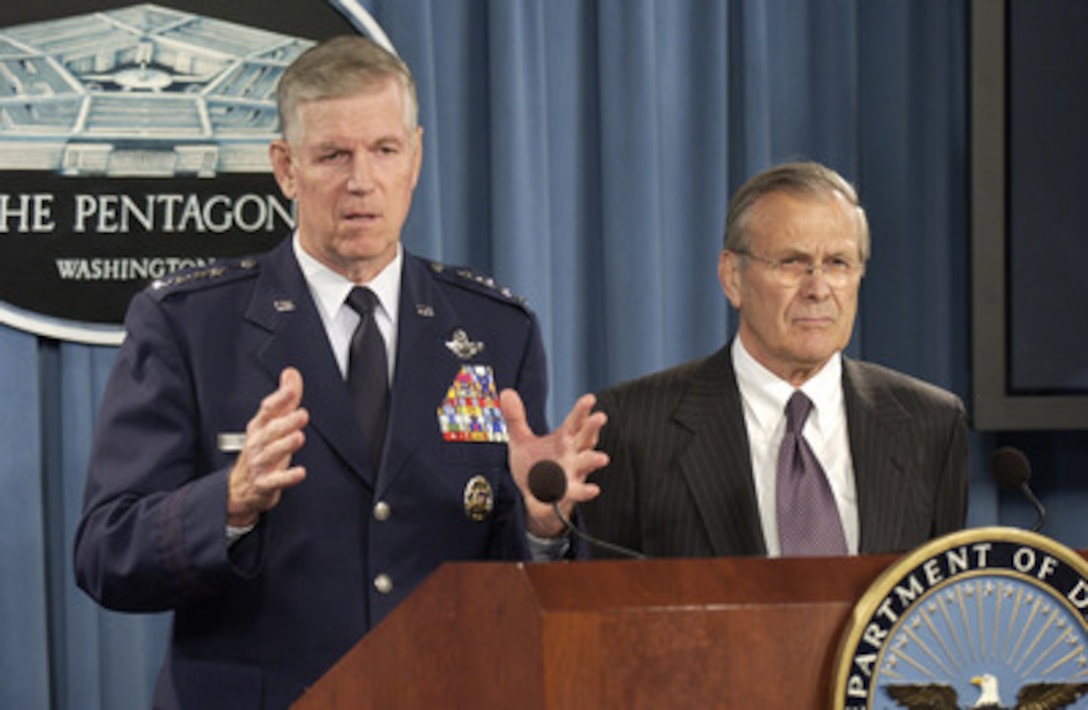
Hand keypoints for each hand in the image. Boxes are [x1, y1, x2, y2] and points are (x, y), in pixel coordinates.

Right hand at [226, 367, 309, 526]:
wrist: (240, 487)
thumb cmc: (261, 450)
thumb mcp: (271, 423)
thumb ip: (285, 399)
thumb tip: (291, 373)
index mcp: (259, 426)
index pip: (268, 410)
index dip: (279, 399)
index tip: (291, 389)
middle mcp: (257, 443)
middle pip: (271, 430)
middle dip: (286, 422)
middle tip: (302, 414)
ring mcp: (259, 463)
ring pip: (272, 453)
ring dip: (285, 445)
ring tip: (298, 437)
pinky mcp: (264, 483)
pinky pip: (275, 480)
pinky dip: (287, 477)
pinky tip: (300, 472)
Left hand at [500, 389, 607, 537]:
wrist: (532, 498)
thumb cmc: (533, 467)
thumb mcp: (521, 441)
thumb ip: (516, 418)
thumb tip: (506, 392)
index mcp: (563, 439)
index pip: (574, 421)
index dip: (581, 410)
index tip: (590, 399)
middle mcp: (572, 454)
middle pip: (585, 438)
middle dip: (592, 428)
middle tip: (600, 417)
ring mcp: (572, 473)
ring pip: (586, 464)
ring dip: (593, 460)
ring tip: (602, 458)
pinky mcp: (568, 493)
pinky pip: (578, 492)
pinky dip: (585, 492)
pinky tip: (593, 490)